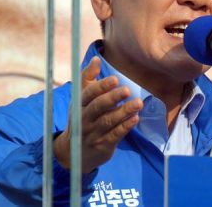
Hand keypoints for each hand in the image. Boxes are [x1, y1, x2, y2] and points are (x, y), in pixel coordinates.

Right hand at [53, 57, 142, 173]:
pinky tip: (135, 118)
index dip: (101, 86)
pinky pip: (115, 136)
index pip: (88, 94)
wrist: (74, 152)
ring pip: (108, 122)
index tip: (115, 79)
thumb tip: (96, 59)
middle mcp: (84, 119)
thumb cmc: (82, 117)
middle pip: (98, 107)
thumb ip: (88, 78)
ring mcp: (93, 133)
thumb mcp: (80, 98)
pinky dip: (125, 127)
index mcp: (79, 105)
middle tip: (127, 90)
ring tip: (138, 103)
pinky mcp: (103, 145)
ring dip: (123, 112)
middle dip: (112, 98)